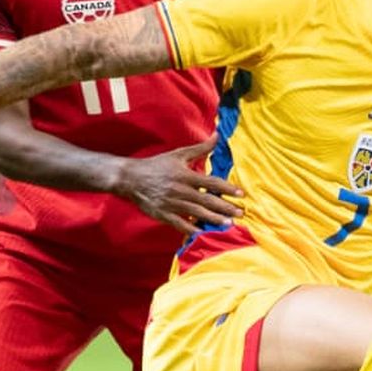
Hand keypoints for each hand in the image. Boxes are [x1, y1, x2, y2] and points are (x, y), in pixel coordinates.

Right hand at [113, 135, 244, 234]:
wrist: (130, 178)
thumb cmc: (156, 165)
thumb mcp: (178, 154)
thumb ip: (200, 148)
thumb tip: (217, 135)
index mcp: (185, 175)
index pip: (211, 182)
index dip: (227, 188)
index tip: (241, 194)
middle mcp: (180, 190)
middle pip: (207, 200)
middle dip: (225, 207)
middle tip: (241, 213)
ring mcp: (172, 204)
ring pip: (197, 213)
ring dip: (214, 219)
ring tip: (229, 224)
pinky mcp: (163, 215)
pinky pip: (180, 225)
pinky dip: (192, 230)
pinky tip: (204, 234)